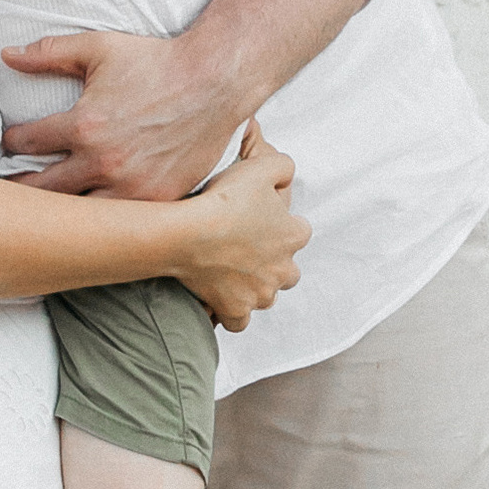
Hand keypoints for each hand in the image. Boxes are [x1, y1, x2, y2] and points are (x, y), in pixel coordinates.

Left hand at [0, 27, 245, 198]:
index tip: (12, 143)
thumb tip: (7, 55)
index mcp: (84, 126)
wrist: (216, 81)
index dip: (11, 142)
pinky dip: (104, 222)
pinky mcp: (158, 201)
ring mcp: (132, 188)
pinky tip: (92, 218)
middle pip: (42, 191)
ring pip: (78, 217)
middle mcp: (104, 163)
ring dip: (60, 211)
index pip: (24, 144)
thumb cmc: (157, 62)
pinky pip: (120, 224)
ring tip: (47, 206)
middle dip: (22, 186)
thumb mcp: (99, 49)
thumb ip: (50, 53)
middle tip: (15, 185)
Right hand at [172, 125, 306, 330]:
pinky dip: (231, 314)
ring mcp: (260, 294)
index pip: (300, 231)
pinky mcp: (236, 310)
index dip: (281, 225)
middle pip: (288, 270)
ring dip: (254, 288)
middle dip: (273, 263)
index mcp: (293, 236)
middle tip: (245, 249)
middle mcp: (284, 270)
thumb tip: (287, 174)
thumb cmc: (225, 199)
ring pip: (265, 296)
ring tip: (230, 274)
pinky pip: (239, 322)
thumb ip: (284, 166)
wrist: (189, 233)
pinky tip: (219, 302)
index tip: (260, 219)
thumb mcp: (262, 167)